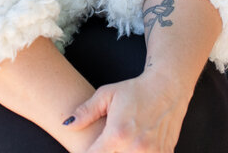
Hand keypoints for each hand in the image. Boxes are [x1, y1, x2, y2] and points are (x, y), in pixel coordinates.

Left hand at [63, 71, 191, 152]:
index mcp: (117, 134)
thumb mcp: (107, 95)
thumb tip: (67, 124)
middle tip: (103, 146)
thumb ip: (86, 112)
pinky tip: (133, 147)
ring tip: (117, 146)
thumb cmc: (135, 90)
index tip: (83, 150)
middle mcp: (134, 148)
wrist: (167, 89)